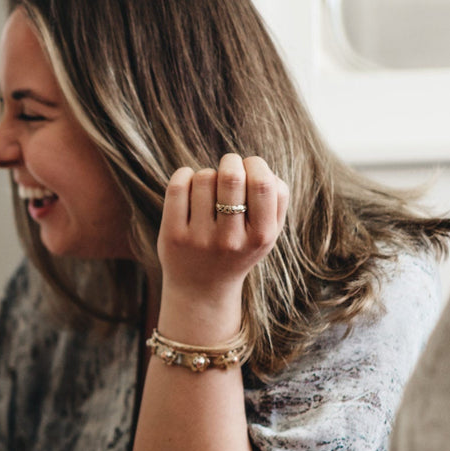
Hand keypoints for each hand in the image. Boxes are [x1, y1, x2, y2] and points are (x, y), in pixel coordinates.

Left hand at [158, 153, 287, 340]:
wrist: (201, 289)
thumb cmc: (238, 251)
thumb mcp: (266, 235)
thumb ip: (276, 203)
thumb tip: (263, 169)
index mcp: (260, 237)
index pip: (264, 184)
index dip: (256, 165)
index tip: (250, 166)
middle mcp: (230, 239)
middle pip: (232, 177)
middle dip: (231, 161)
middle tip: (229, 164)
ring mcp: (199, 238)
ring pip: (205, 178)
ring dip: (208, 173)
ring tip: (209, 185)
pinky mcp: (173, 235)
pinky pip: (178, 187)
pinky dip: (184, 174)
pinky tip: (189, 181)